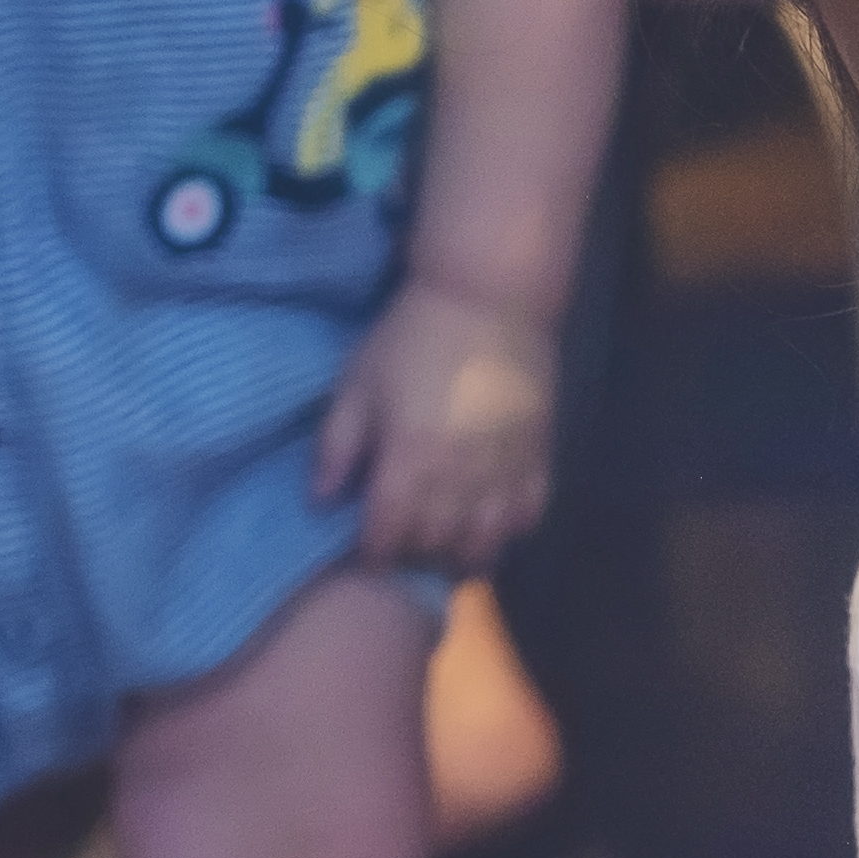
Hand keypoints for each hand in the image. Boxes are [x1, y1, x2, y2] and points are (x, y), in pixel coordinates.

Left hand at [317, 276, 558, 573]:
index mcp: (408, 461)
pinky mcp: (538, 457)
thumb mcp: (357, 384)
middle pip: (437, 547)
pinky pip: (529, 515)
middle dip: (414, 558)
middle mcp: (459, 478)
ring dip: (462, 555)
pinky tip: (492, 523)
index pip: (387, 535)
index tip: (364, 553)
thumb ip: (336, 446)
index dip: (373, 554)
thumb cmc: (411, 337)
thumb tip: (320, 503)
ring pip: (486, 543)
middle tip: (402, 549)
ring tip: (445, 550)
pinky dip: (510, 530)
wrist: (489, 299)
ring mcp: (505, 471)